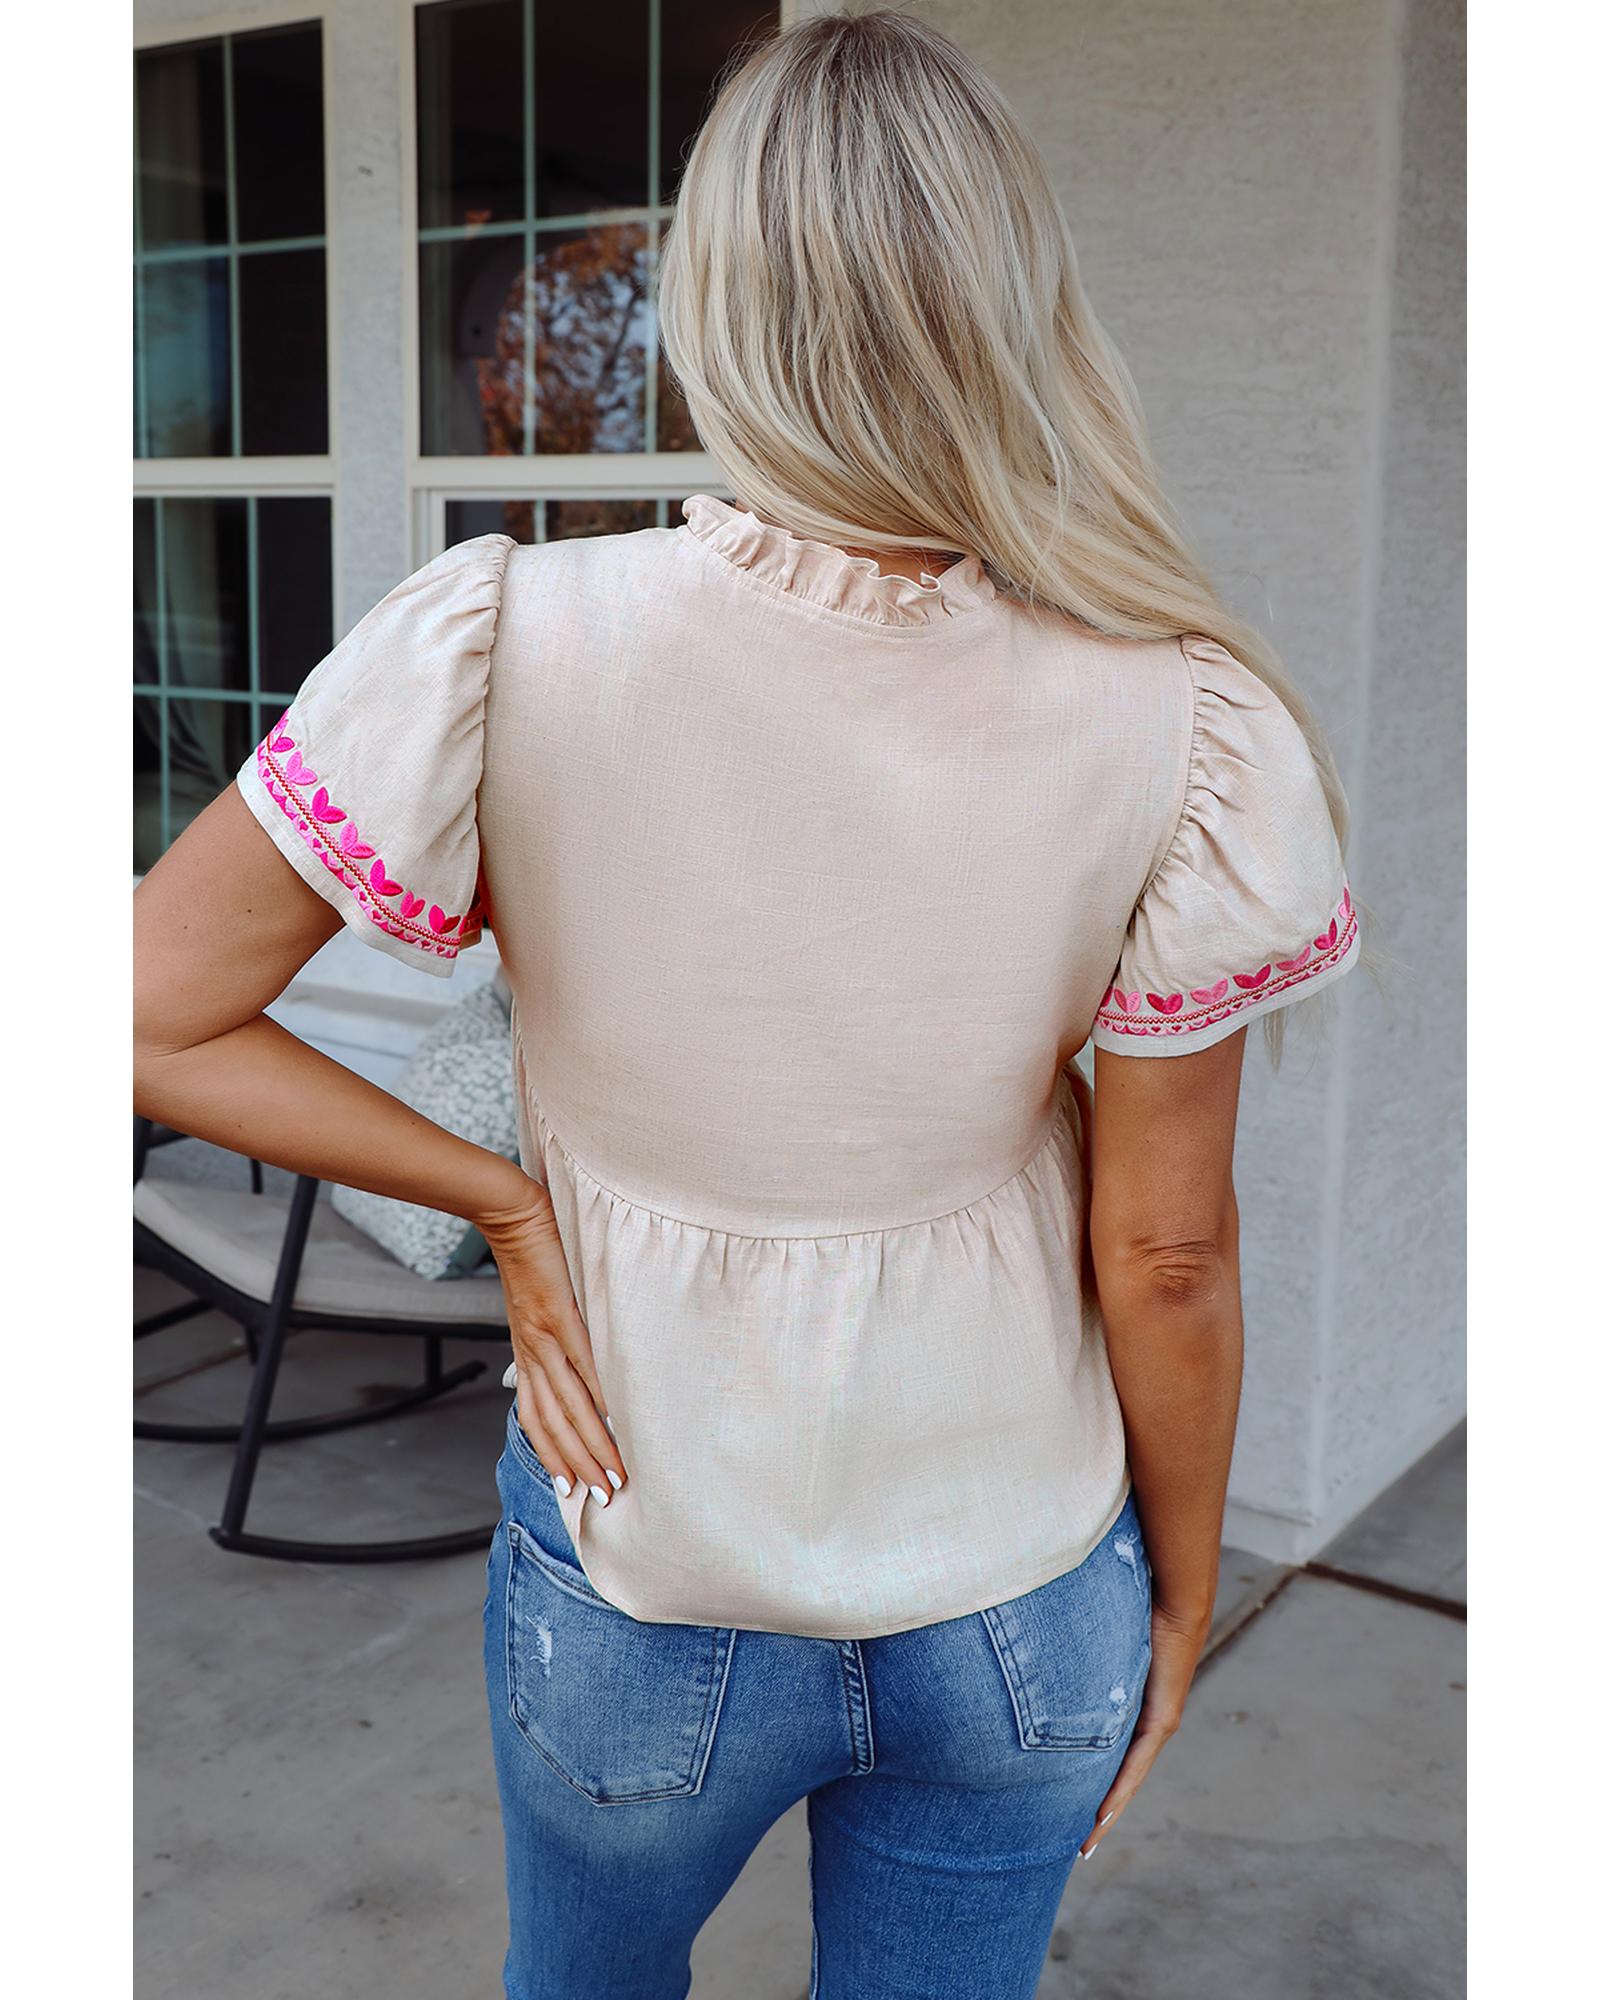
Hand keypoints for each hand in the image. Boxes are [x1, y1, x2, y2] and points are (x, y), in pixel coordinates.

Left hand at [477, 1179, 627, 1506]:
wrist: (511, 1213)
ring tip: (616, 1473)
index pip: (537, 1419)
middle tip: (605, 1498)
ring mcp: (546, 1337)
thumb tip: (575, 1358)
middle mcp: (532, 1353)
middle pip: (554, 1425)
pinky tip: (618, 1418)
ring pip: (569, 1406)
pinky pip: (584, 1363)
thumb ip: (553, 1333)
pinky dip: (601, 1395)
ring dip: (593, 1445)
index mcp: (527, 1354)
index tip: (572, 1490)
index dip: (554, 1457)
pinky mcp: (562, 1314)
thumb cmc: (531, 1254)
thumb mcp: (535, 1305)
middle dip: (579, 1466)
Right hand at [1079, 1597, 1209, 1860]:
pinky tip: (1103, 1813)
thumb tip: (1035, 1649)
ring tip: (1085, 1841)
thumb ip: (1073, 1657)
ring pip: (1127, 1778)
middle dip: (1096, 1811)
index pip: (1105, 1755)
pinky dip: (1119, 1789)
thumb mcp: (1095, 1645)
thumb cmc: (1132, 1610)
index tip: (1067, 1806)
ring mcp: (1156, 1724)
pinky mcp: (1162, 1720)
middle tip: (1074, 1842)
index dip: (1088, 1782)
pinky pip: (1136, 1763)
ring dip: (1107, 1811)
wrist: (1174, 1600)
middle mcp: (1145, 1722)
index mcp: (1128, 1708)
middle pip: (1117, 1777)